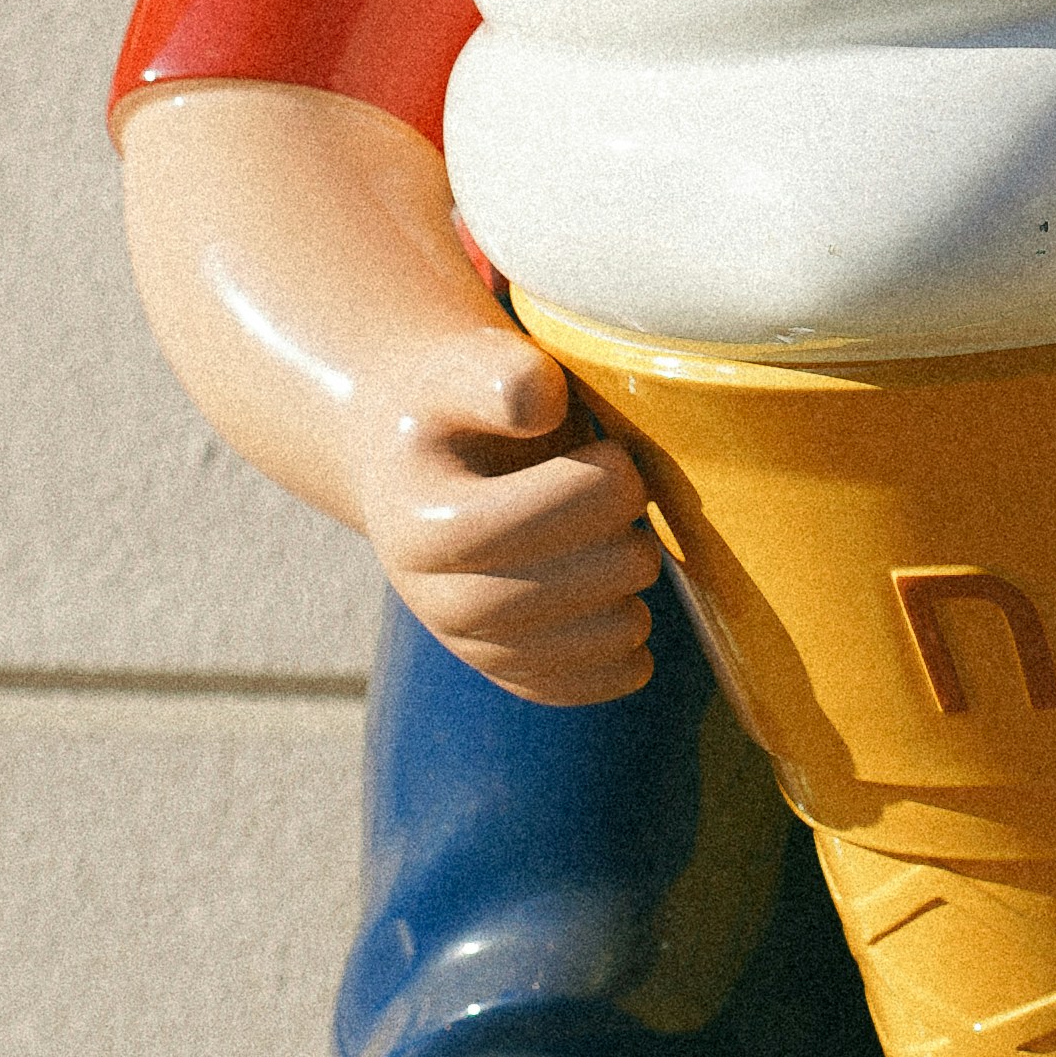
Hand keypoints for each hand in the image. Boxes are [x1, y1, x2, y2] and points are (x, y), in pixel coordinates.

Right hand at [358, 283, 661, 704]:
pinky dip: (616, 665)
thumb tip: (543, 402)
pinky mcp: (503, 669)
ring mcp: (463, 641)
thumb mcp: (466, 366)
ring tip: (632, 550)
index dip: (588, 495)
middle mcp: (428, 596)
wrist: (430, 460)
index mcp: (414, 521)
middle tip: (641, 508)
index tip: (621, 458)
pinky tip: (633, 619)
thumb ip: (502, 373)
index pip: (508, 529)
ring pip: (561, 653)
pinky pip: (565, 690)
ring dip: (625, 605)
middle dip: (613, 553)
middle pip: (533, 602)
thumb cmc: (461, 404)